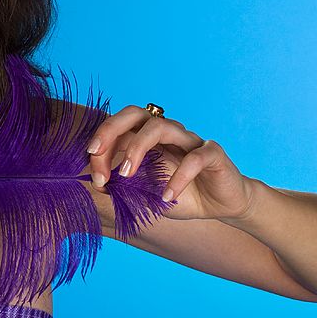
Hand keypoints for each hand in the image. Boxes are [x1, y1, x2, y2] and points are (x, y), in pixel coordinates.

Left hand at [86, 105, 255, 220]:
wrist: (221, 205)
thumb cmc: (178, 195)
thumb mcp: (145, 194)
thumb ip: (123, 187)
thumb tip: (97, 183)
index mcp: (147, 137)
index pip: (118, 128)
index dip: (101, 146)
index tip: (95, 176)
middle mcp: (166, 132)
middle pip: (135, 112)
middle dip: (110, 130)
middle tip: (95, 153)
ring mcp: (190, 140)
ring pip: (161, 126)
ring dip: (138, 149)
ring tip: (126, 175)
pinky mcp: (213, 154)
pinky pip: (195, 158)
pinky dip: (178, 178)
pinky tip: (166, 197)